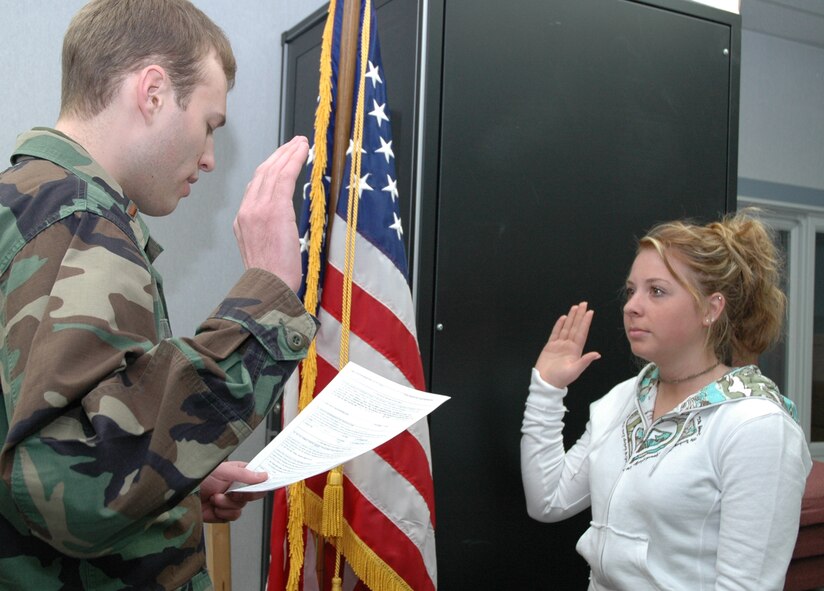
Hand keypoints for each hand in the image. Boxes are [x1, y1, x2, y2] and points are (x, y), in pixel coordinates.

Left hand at [200, 461, 268, 522]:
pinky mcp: (220, 513)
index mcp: (238, 473)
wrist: (179, 494)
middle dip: (240, 496)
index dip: (262, 483)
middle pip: (251, 496)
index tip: (265, 485)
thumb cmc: (198, 476)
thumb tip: (265, 476)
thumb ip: (246, 475)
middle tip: (231, 492)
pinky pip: (231, 517)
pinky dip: (222, 513)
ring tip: (215, 498)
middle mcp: (235, 487)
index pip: (257, 478)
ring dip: (227, 505)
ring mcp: (228, 501)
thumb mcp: (224, 471)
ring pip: (240, 508)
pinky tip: (213, 506)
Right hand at [233, 136, 309, 291]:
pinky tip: (303, 151)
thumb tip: (282, 223)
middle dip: (279, 155)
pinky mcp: (274, 209)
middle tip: (293, 144)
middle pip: (262, 173)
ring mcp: (258, 208)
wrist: (268, 287)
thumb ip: (267, 232)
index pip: (255, 186)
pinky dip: (294, 160)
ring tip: (301, 143)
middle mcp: (247, 210)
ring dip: (288, 153)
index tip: (280, 160)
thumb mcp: (262, 250)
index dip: (270, 169)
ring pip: (273, 171)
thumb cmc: (271, 277)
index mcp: (242, 221)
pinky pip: (284, 177)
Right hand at [535, 301, 600, 388]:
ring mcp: (559, 345)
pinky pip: (555, 333)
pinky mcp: (550, 346)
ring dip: (571, 317)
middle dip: (579, 315)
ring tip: (575, 308)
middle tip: (583, 304)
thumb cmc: (560, 378)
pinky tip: (563, 318)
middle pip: (575, 327)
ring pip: (566, 328)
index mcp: (576, 351)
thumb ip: (585, 361)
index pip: (582, 333)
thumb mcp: (575, 371)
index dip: (586, 322)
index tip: (590, 312)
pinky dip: (559, 325)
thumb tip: (597, 354)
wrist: (546, 382)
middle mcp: (569, 345)